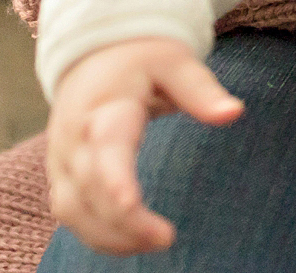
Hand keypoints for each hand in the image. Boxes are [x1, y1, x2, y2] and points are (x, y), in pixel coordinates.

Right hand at [46, 37, 243, 255]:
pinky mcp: (62, 174)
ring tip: (156, 243)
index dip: (113, 179)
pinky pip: (70, 213)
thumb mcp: (175, 63)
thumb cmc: (142, 58)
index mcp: (105, 107)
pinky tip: (131, 243)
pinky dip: (96, 234)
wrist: (95, 51)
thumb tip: (234, 113)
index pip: (106, 147)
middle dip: (122, 220)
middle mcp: (74, 138)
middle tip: (166, 238)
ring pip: (73, 209)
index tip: (131, 204)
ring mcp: (62, 159)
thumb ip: (201, 90)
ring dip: (108, 236)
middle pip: (89, 188)